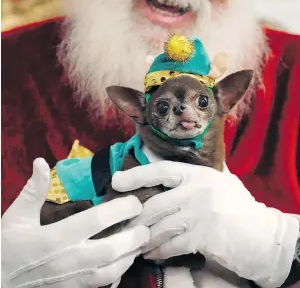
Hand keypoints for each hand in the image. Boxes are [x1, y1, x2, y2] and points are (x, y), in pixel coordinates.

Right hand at [2, 158, 149, 287]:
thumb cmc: (8, 248)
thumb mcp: (16, 217)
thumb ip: (33, 190)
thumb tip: (41, 162)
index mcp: (55, 237)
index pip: (96, 220)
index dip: (120, 209)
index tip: (134, 201)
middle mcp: (68, 260)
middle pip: (111, 250)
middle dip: (133, 237)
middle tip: (145, 224)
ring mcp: (73, 280)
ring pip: (111, 271)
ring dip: (130, 255)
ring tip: (139, 240)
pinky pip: (102, 285)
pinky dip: (117, 273)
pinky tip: (123, 261)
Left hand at [112, 161, 298, 287]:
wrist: (264, 235)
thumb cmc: (240, 207)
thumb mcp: (222, 182)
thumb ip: (198, 175)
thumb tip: (168, 163)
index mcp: (199, 174)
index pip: (161, 170)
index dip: (137, 174)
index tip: (116, 181)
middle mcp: (197, 189)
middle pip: (155, 203)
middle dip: (135, 217)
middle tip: (121, 225)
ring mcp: (200, 212)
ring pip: (160, 226)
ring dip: (144, 238)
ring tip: (133, 243)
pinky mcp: (204, 235)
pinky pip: (172, 244)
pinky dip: (159, 252)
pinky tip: (152, 255)